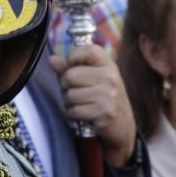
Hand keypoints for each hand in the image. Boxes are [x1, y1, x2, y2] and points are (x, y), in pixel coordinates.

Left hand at [49, 44, 135, 167]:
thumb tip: (52, 59)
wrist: (123, 126)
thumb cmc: (104, 98)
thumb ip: (71, 68)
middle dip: (65, 86)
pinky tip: (81, 114)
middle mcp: (110, 77)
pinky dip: (72, 114)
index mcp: (108, 65)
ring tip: (79, 103)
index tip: (71, 66)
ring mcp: (108, 95)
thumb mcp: (93, 79)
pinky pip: (73, 110)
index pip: (88, 50)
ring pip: (70, 95)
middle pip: (70, 75)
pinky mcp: (103, 113)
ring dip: (68, 102)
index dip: (72, 56)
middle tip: (73, 91)